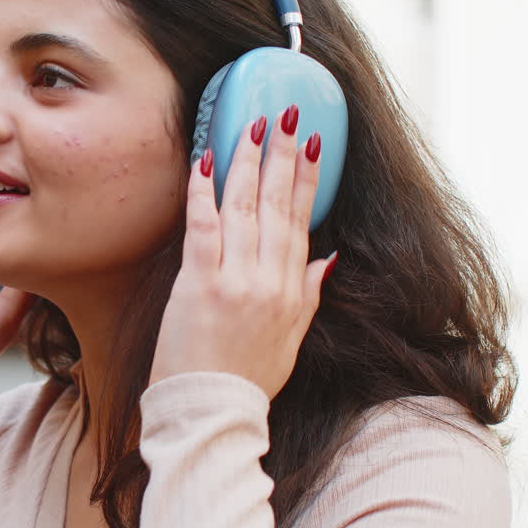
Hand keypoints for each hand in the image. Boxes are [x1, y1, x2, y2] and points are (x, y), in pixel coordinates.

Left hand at [151, 106, 337, 398]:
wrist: (211, 412)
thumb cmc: (246, 380)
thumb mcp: (291, 341)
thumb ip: (308, 295)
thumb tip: (327, 257)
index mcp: (293, 292)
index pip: (302, 222)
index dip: (309, 179)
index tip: (314, 143)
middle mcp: (269, 280)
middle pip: (279, 205)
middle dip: (283, 155)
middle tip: (285, 114)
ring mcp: (235, 280)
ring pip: (245, 207)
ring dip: (247, 161)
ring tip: (251, 125)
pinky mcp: (199, 284)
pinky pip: (204, 226)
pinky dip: (204, 190)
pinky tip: (205, 160)